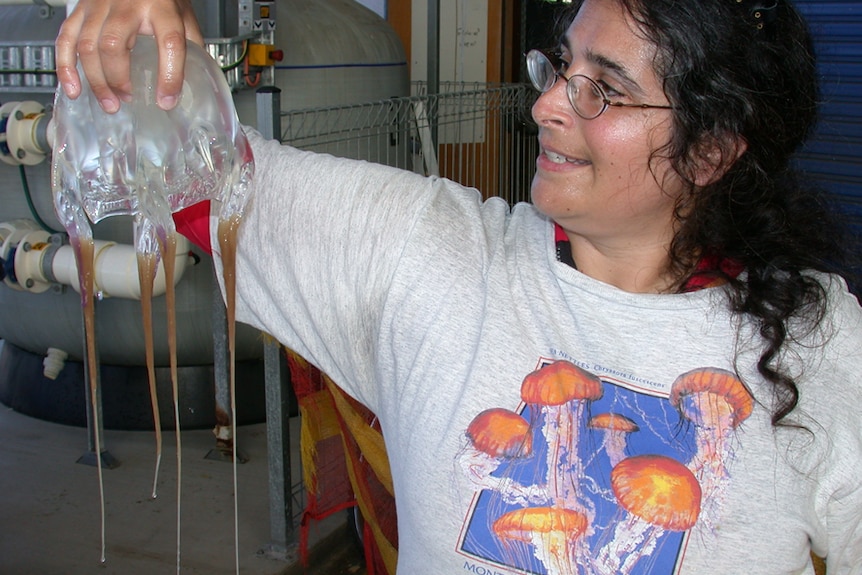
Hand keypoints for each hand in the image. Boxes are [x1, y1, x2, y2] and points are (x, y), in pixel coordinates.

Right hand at [55, 0, 203, 112]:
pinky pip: (66, 38)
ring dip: (96, 80)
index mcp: (161, 7)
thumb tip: (192, 85)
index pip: (169, 42)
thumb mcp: (183, 16)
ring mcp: (99, 5)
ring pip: (87, 46)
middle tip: (127, 100)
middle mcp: (127, 4)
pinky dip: (66, 67)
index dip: (169, 76)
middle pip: (113, 45)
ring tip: (109, 103)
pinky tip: (74, 89)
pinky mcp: (81, 9)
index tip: (167, 100)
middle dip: (118, 80)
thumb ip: (189, 47)